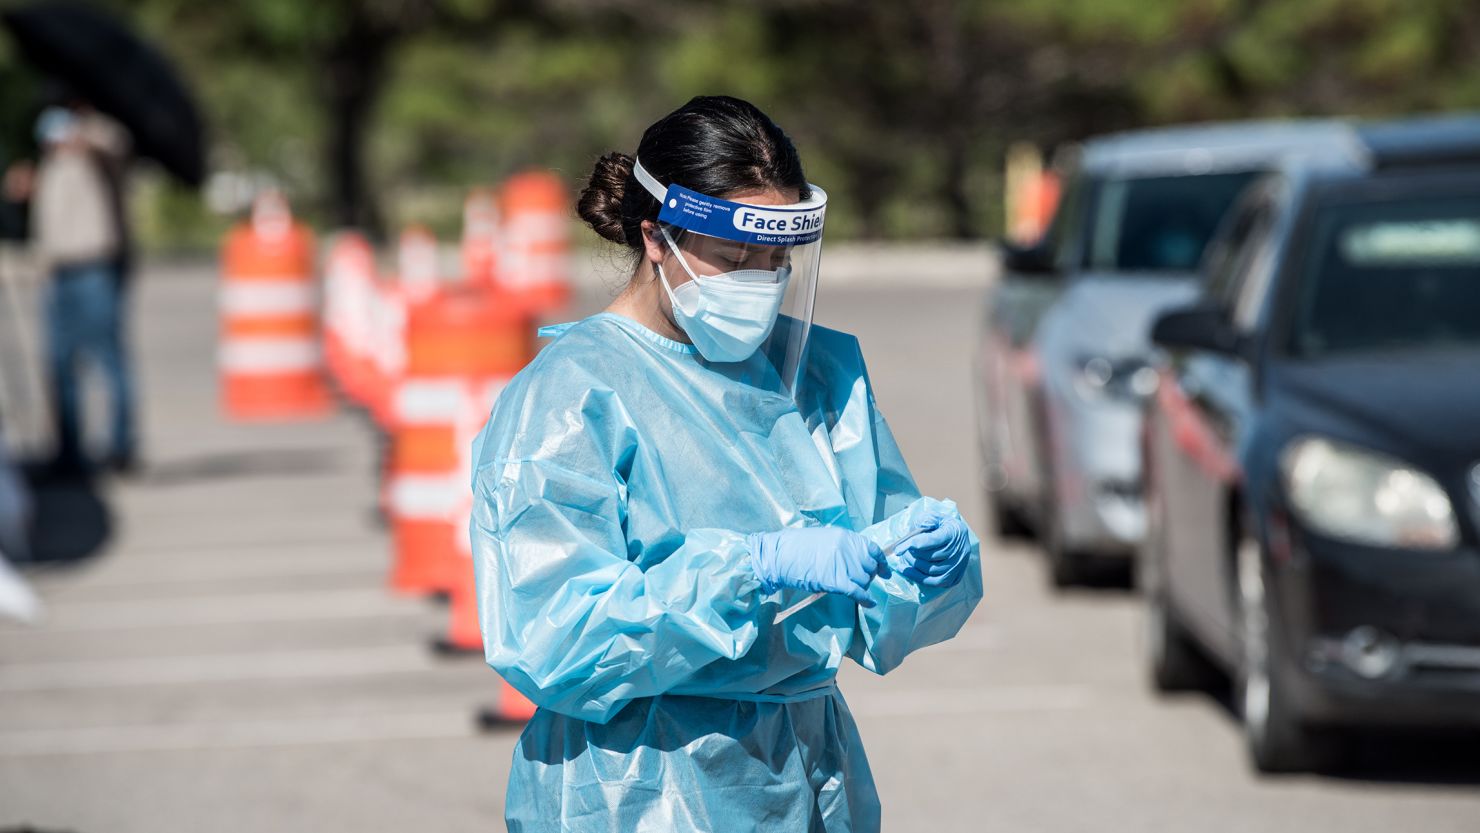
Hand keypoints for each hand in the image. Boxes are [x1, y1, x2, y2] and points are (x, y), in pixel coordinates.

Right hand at [747, 527, 887, 605]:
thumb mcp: (824, 538)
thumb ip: (842, 546)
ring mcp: (843, 565)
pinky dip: (866, 599)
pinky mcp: (836, 581)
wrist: (780, 555)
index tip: (885, 571)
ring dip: (862, 586)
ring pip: (864, 580)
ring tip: (854, 589)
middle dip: (869, 576)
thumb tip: (857, 559)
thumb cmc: (797, 547)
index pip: (873, 549)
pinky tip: (868, 603)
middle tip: (861, 581)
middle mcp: (848, 549)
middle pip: (869, 567)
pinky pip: (858, 592)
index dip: (881, 562)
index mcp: (846, 536)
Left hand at [893, 513, 972, 587]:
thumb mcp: (935, 517)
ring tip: (905, 560)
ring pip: (932, 571)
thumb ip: (925, 520)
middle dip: (912, 555)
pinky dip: (920, 578)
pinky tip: (909, 572)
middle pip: (930, 557)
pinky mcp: (956, 577)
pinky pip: (936, 582)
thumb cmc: (943, 526)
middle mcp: (960, 550)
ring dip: (914, 567)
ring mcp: (958, 565)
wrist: (960, 537)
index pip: (931, 540)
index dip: (912, 545)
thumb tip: (912, 534)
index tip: (897, 550)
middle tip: (903, 552)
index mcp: (954, 532)